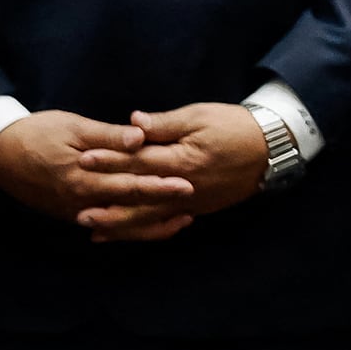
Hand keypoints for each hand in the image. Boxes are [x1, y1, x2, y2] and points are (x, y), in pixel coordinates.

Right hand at [0, 111, 194, 240]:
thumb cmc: (38, 133)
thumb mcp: (74, 127)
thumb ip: (109, 136)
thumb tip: (140, 138)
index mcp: (84, 178)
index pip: (129, 185)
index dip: (160, 185)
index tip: (187, 183)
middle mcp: (81, 201)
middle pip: (129, 208)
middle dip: (163, 206)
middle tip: (194, 202)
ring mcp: (75, 211)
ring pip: (119, 224)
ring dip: (150, 224)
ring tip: (181, 220)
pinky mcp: (70, 213)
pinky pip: (105, 225)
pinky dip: (128, 227)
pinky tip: (149, 224)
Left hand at [75, 104, 268, 241]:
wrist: (273, 147)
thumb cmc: (235, 126)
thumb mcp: (200, 116)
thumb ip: (165, 123)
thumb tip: (133, 123)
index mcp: (182, 159)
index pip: (139, 160)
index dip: (110, 159)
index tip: (83, 159)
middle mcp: (184, 186)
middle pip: (140, 194)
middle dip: (107, 201)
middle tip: (77, 209)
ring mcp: (192, 200)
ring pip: (151, 216)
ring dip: (120, 224)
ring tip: (92, 229)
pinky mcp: (200, 207)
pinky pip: (168, 222)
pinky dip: (146, 229)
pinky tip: (126, 234)